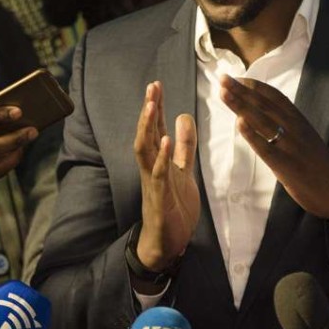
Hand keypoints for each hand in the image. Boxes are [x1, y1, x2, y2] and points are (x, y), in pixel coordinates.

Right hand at [134, 81, 199, 273]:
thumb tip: (183, 117)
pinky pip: (158, 175)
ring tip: (152, 106)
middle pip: (146, 133)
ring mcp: (152, 182)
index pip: (155, 129)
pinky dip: (162, 157)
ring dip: (147, 127)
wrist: (168, 243)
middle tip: (152, 87)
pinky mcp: (158, 198)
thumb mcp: (184, 171)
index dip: (155, 107)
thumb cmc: (173, 207)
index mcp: (158, 161)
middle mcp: (151, 168)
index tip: (156, 85)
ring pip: (144, 150)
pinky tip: (166, 141)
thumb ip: (184, 147)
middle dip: (149, 110)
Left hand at [219, 76, 328, 224]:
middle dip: (242, 90)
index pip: (275, 96)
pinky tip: (239, 123)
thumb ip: (288, 126)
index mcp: (300, 120)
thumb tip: (263, 115)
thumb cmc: (320, 165)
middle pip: (265, 104)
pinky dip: (252, 134)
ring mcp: (291, 146)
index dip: (255, 86)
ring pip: (262, 121)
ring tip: (223, 93)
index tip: (237, 77)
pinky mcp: (287, 166)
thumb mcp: (306, 138)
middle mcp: (295, 128)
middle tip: (222, 77)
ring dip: (241, 105)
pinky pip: (266, 148)